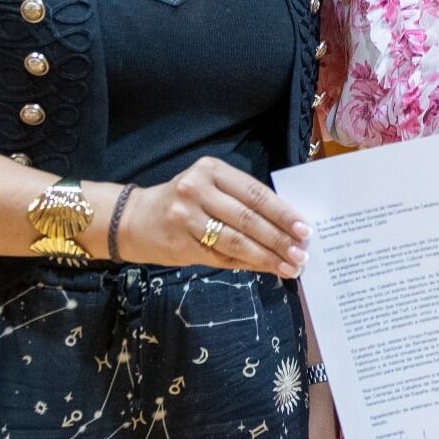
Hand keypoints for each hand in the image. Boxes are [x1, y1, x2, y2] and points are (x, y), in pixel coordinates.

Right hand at [106, 157, 308, 276]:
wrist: (134, 219)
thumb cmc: (183, 203)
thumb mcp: (209, 188)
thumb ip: (241, 200)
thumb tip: (286, 226)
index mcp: (211, 170)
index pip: (254, 192)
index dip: (282, 212)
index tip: (304, 228)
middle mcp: (197, 189)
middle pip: (248, 217)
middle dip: (279, 238)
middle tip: (301, 253)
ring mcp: (186, 217)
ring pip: (236, 240)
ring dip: (267, 256)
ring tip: (290, 266)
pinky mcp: (181, 243)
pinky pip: (222, 257)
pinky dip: (248, 264)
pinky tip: (265, 268)